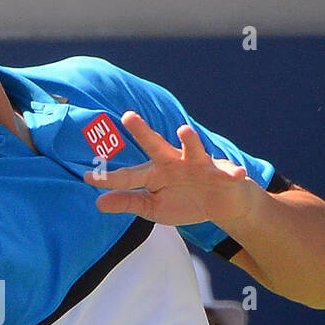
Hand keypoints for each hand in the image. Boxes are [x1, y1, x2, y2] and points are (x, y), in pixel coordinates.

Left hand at [83, 113, 255, 231]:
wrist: (221, 203)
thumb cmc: (184, 202)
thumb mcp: (153, 208)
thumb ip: (128, 203)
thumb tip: (97, 203)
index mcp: (155, 174)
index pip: (129, 176)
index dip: (109, 178)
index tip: (86, 177)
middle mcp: (174, 163)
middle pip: (156, 146)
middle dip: (143, 132)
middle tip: (127, 116)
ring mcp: (199, 165)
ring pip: (194, 150)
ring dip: (190, 141)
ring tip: (184, 131)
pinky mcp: (223, 173)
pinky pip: (229, 173)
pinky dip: (234, 173)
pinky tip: (237, 174)